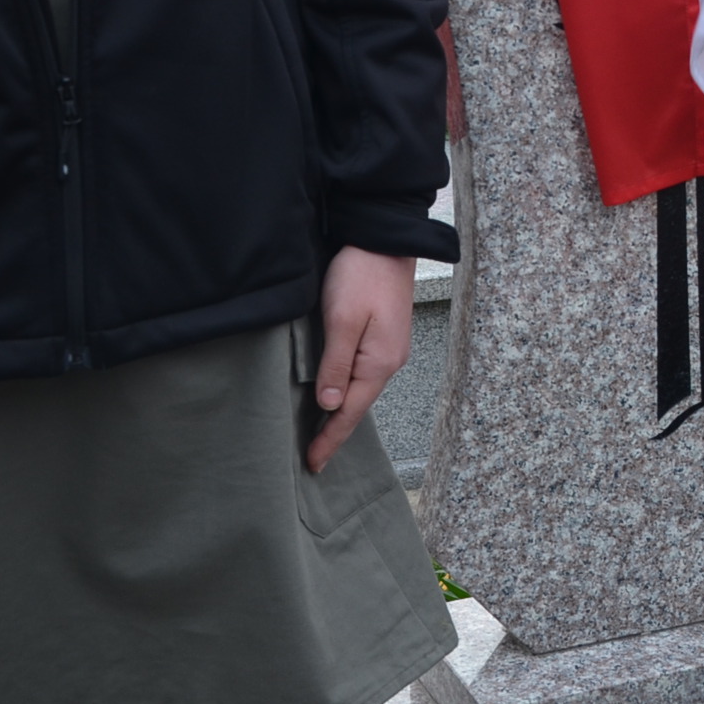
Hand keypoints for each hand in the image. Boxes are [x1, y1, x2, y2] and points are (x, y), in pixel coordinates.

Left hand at [307, 246, 416, 472]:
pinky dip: (347, 390)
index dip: (330, 439)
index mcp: (379, 362)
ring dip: (340, 411)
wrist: (384, 240)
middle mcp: (390, 361)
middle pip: (358, 405)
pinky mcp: (383, 336)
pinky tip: (335, 394)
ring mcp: (389, 349)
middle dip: (335, 431)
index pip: (351, 412)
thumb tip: (329, 405)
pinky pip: (363, 373)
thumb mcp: (341, 320)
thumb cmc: (361, 275)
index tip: (313, 463)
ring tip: (320, 431)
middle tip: (313, 456)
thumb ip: (335, 365)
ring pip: (361, 389)